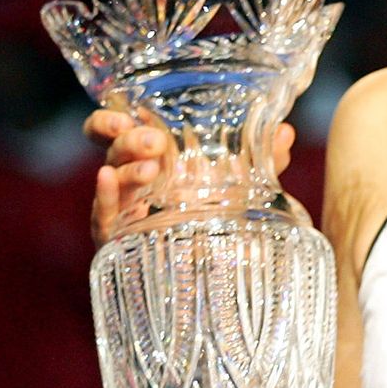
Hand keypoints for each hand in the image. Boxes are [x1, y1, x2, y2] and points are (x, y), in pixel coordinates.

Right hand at [84, 109, 294, 244]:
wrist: (208, 273)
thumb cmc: (214, 216)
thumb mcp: (238, 185)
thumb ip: (259, 160)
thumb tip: (285, 132)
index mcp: (152, 158)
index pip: (116, 131)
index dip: (111, 120)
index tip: (127, 114)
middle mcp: (131, 179)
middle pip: (115, 148)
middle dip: (130, 140)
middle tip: (157, 143)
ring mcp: (121, 207)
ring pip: (111, 176)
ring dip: (127, 167)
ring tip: (151, 169)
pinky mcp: (117, 237)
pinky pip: (101, 214)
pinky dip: (102, 194)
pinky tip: (106, 178)